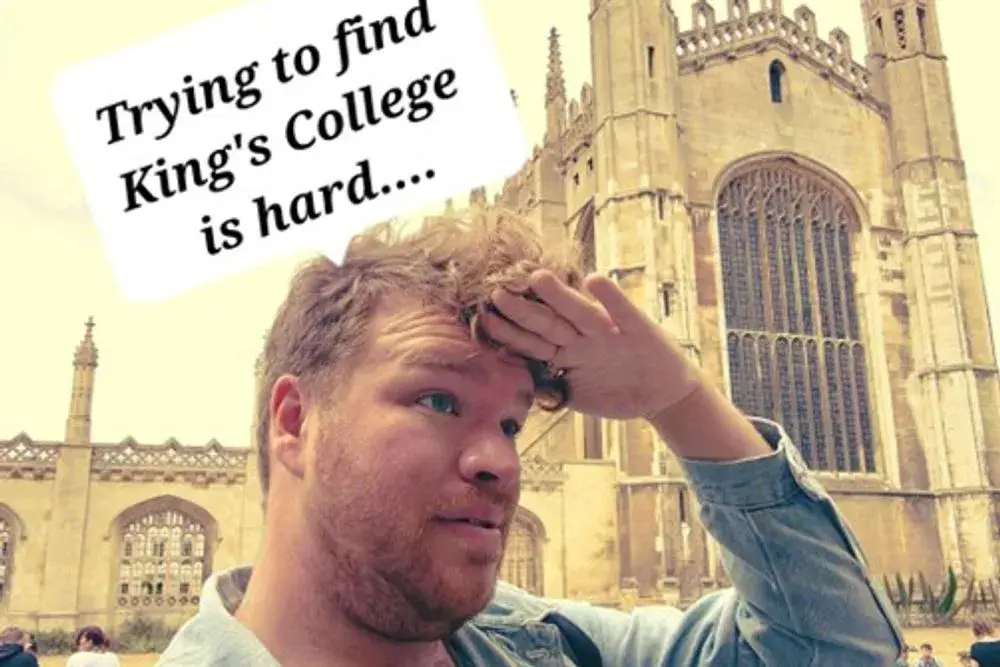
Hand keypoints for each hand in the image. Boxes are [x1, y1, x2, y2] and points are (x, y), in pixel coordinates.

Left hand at [479, 270, 702, 419]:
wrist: (663, 393)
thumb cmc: (617, 388)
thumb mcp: (579, 394)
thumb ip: (552, 390)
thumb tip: (522, 393)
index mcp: (565, 353)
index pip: (532, 341)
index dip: (509, 332)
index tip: (483, 319)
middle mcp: (582, 337)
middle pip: (548, 322)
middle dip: (522, 310)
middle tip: (497, 293)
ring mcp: (609, 332)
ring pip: (579, 313)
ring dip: (559, 296)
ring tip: (537, 278)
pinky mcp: (638, 329)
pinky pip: (622, 311)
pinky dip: (610, 298)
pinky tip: (595, 282)